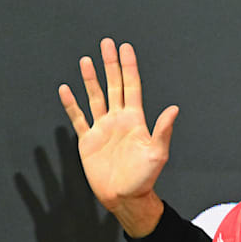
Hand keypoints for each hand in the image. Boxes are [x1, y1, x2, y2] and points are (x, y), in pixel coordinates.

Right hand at [58, 38, 177, 236]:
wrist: (125, 198)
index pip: (131, 87)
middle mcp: (119, 121)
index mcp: (135, 121)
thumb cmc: (144, 179)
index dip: (129, 67)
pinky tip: (66, 90)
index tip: (125, 48)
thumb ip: (162, 130)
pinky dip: (71, 104)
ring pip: (96, 97)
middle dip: (110, 64)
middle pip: (114, 86)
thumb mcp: (157, 154)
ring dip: (91, 79)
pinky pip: (78, 118)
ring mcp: (103, 129)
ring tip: (86, 60)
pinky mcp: (89, 141)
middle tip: (107, 44)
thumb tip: (174, 109)